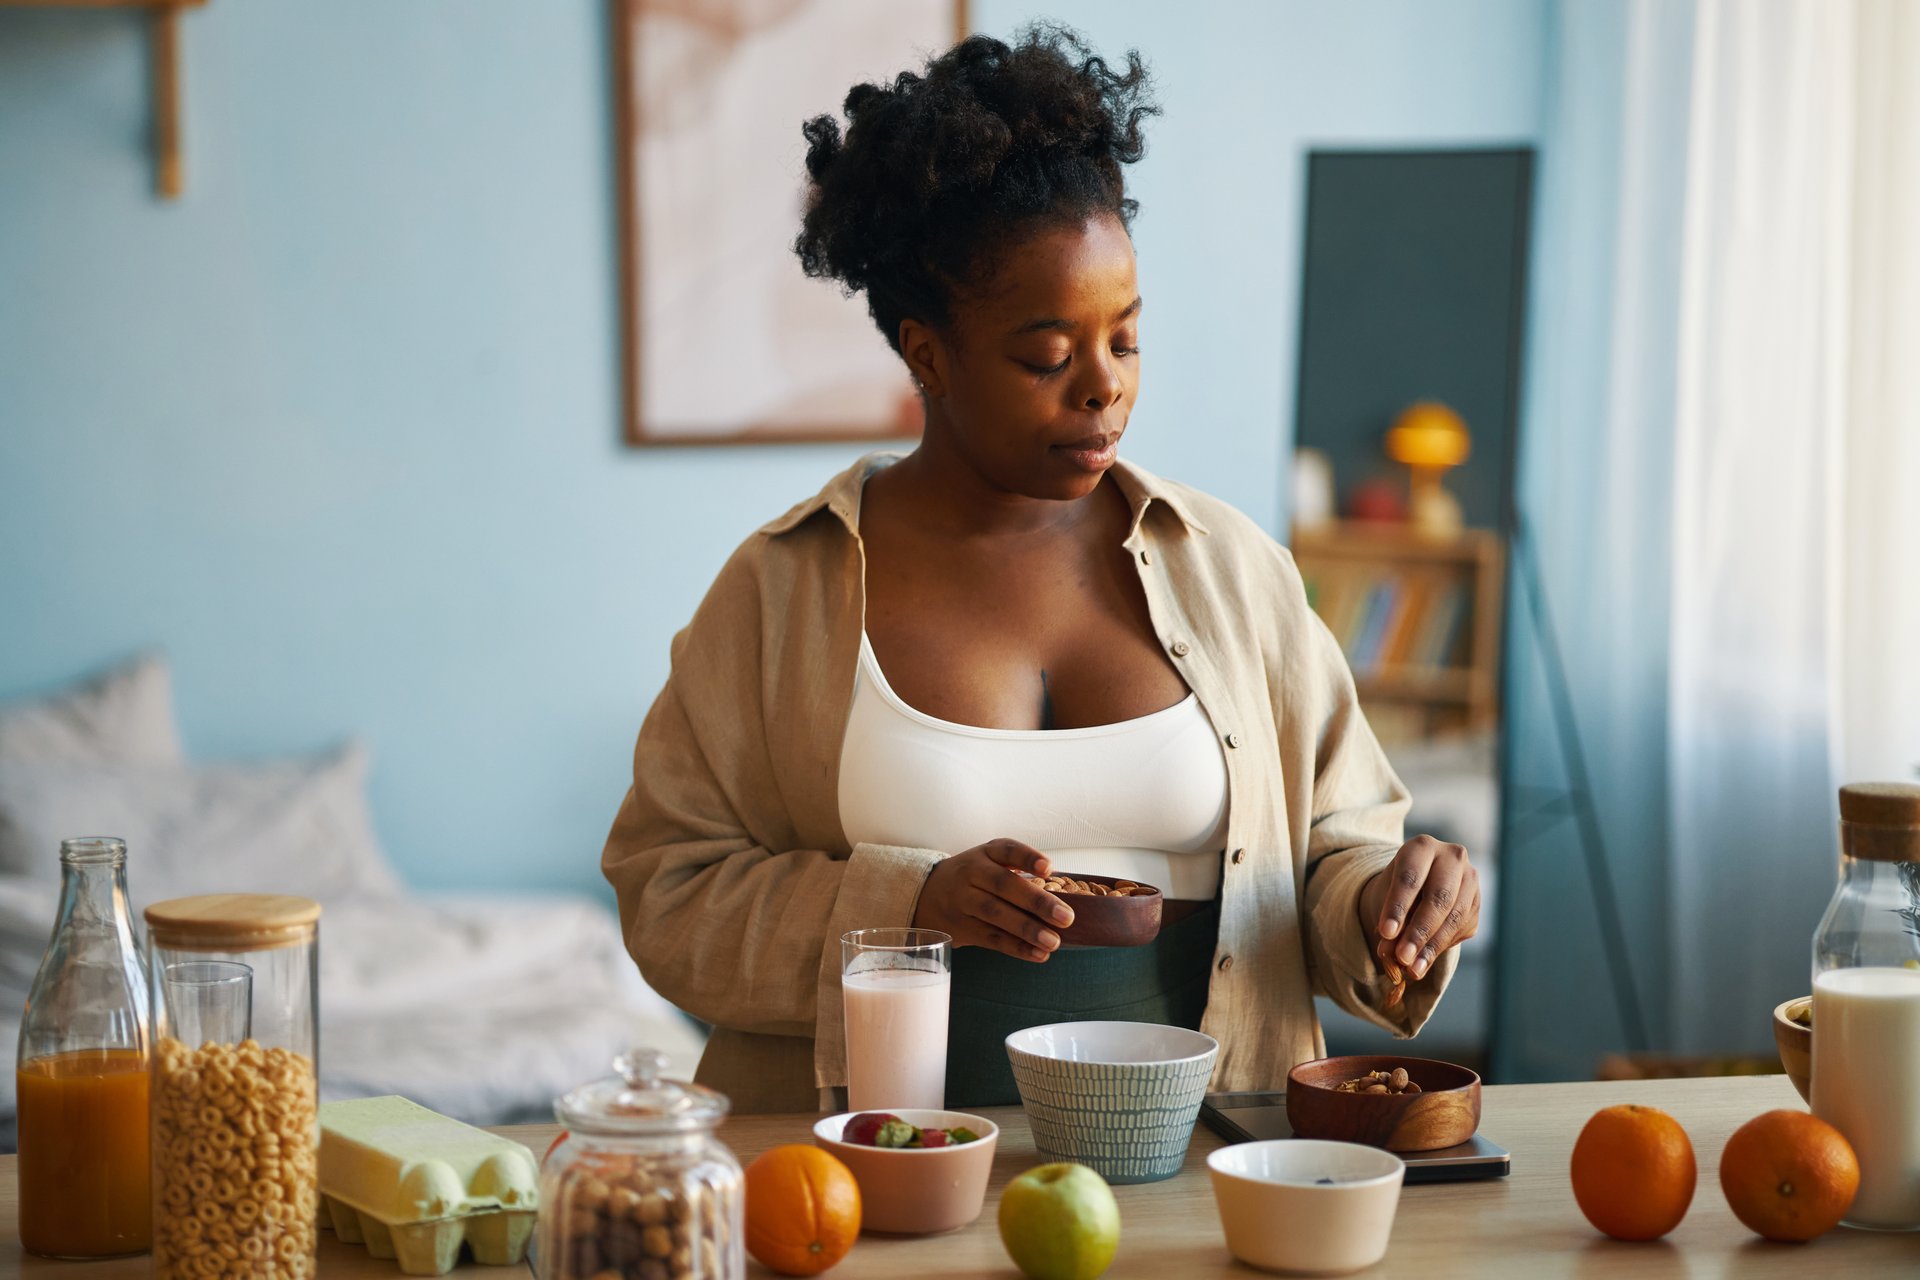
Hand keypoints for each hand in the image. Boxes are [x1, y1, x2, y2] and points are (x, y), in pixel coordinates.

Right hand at [910, 838, 1074, 962]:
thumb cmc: (972, 877)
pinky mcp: (961, 927)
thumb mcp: (987, 861)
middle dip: (1036, 901)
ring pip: (996, 914)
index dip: (1027, 858)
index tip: (1049, 868)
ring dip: (1027, 929)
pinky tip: (1038, 954)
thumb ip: (1018, 869)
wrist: (925, 894)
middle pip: (1003, 885)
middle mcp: (971, 874)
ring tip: (1054, 941)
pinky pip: (991, 938)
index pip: (1006, 850)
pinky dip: (1017, 948)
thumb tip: (1061, 892)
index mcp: (984, 854)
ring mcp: (963, 901)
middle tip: (1066, 916)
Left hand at [1358, 835, 1479, 981]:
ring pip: (1454, 917)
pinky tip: (1425, 961)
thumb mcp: (1386, 897)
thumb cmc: (1398, 888)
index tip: (1386, 933)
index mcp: (1422, 847)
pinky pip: (1462, 928)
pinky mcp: (1477, 903)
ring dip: (1432, 946)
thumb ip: (1389, 921)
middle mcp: (1452, 858)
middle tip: (1402, 957)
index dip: (1397, 907)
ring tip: (1413, 968)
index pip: (1410, 878)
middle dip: (1419, 931)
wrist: (1418, 884)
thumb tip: (1391, 954)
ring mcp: (1470, 880)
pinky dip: (1442, 947)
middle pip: (1438, 897)